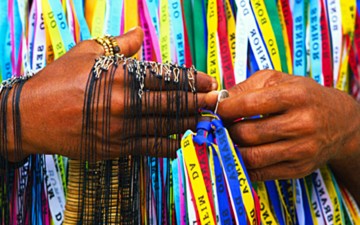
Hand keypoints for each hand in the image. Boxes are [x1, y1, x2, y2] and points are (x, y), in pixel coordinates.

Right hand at [7, 27, 216, 160]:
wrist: (31, 115)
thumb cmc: (59, 79)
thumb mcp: (87, 52)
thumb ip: (120, 44)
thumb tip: (139, 33)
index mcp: (121, 74)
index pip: (167, 77)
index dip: (193, 80)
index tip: (208, 82)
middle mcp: (126, 101)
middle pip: (173, 102)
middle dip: (198, 101)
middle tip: (215, 102)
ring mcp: (122, 127)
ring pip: (165, 125)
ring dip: (188, 122)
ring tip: (203, 120)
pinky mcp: (115, 147)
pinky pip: (150, 147)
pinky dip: (168, 145)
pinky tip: (178, 141)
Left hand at [205, 70, 359, 181]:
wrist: (340, 122)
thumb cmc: (304, 97)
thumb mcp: (280, 80)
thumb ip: (247, 87)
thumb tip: (218, 100)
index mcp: (294, 96)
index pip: (248, 104)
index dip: (224, 108)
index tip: (214, 109)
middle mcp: (301, 124)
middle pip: (247, 133)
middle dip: (226, 130)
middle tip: (220, 126)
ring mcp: (301, 150)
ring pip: (252, 157)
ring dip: (232, 149)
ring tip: (228, 140)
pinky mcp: (298, 169)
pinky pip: (261, 173)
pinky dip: (243, 165)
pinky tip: (239, 154)